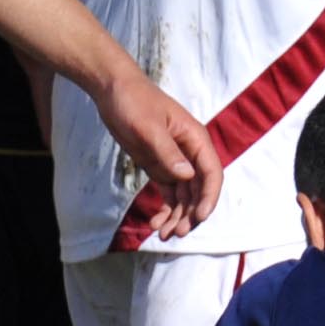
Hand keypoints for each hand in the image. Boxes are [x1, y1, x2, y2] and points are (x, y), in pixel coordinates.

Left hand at [96, 70, 221, 241]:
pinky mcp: (159, 166)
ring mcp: (174, 160)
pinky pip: (168, 193)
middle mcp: (189, 152)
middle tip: (178, 233)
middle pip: (199, 190)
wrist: (112, 89)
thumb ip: (167, 153)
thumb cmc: (133, 102)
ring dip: (177, 217)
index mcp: (195, 138)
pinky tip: (155, 224)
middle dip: (191, 213)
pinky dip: (164, 209)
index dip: (209, 197)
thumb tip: (187, 176)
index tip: (199, 217)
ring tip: (164, 236)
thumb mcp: (148, 128)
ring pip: (184, 196)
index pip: (212, 173)